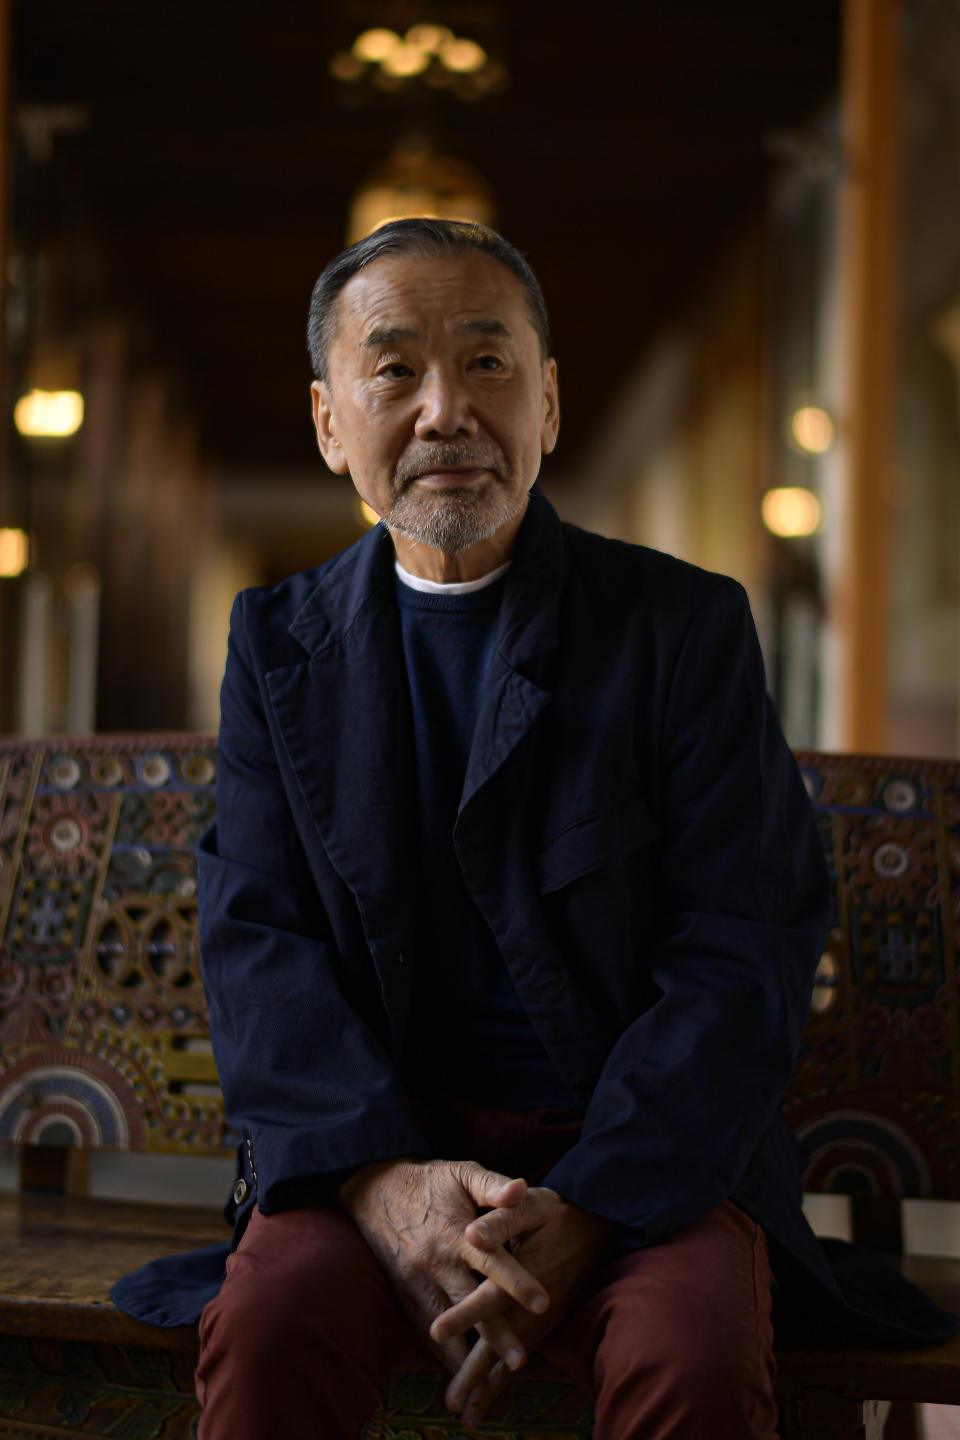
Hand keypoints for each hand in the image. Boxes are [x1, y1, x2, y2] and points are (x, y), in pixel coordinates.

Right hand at [338, 1157, 548, 1373]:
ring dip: (467, 1352)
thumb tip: (524, 1188)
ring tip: (487, 1382)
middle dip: (496, 1334)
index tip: (543, 1303)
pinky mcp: (404, 1292)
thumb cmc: (429, 1180)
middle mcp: (438, 1261)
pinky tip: (459, 1371)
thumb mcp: (461, 1171)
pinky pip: (425, 1326)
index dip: (518, 1283)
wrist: (374, 1189)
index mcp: (457, 1233)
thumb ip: (493, 1184)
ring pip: (447, 1323)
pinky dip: (442, 1350)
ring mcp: (418, 1280)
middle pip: (472, 1303)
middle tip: (520, 1360)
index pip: (493, 1262)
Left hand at [430, 1187, 612, 1426]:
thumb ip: (500, 1219)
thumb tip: (471, 1233)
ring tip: (465, 1415)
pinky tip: (485, 1402)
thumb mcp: (530, 1205)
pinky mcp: (542, 1325)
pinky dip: (502, 1381)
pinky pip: (520, 1355)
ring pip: (509, 1357)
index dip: (463, 1315)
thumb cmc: (556, 1214)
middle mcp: (532, 1305)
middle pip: (498, 1341)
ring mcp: (540, 1319)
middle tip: (451, 1401)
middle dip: (474, 1372)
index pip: (488, 1298)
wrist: (595, 1226)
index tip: (435, 1331)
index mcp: (523, 1273)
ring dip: (487, 1386)